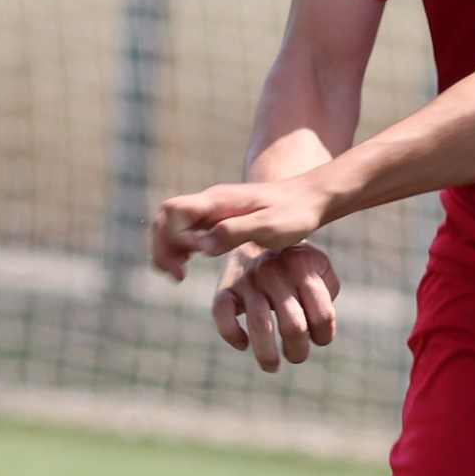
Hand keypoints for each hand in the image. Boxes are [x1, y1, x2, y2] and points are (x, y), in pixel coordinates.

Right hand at [151, 174, 332, 279]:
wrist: (310, 200)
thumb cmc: (294, 214)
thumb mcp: (270, 227)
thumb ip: (235, 233)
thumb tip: (203, 247)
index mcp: (219, 200)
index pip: (175, 212)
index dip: (177, 237)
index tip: (197, 257)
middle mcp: (211, 201)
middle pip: (166, 217)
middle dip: (163, 246)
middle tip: (177, 276)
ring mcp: (213, 209)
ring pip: (172, 224)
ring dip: (168, 248)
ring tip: (177, 274)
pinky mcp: (218, 218)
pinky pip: (186, 230)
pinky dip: (179, 247)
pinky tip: (185, 265)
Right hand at [212, 242, 342, 372]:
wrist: (255, 233)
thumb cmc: (294, 259)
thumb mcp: (318, 265)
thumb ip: (326, 289)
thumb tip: (321, 325)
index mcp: (303, 267)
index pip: (321, 315)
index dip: (323, 336)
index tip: (319, 340)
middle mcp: (275, 273)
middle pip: (293, 326)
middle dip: (297, 351)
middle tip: (296, 356)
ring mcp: (248, 280)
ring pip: (260, 325)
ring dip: (267, 355)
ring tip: (272, 367)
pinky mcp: (225, 287)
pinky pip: (222, 314)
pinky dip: (232, 334)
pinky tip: (243, 344)